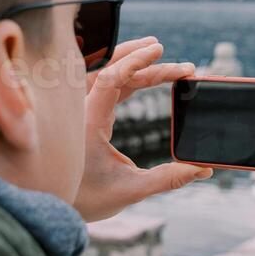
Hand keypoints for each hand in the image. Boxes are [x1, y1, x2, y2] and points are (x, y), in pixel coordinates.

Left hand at [74, 37, 212, 221]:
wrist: (52, 205)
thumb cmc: (85, 199)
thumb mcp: (130, 190)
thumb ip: (168, 179)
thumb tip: (202, 170)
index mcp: (88, 123)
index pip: (109, 79)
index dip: (135, 61)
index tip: (159, 51)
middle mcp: (82, 111)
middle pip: (112, 71)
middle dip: (146, 62)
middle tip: (183, 67)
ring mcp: (81, 111)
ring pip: (105, 74)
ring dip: (132, 62)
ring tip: (159, 54)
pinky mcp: (84, 116)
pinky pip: (104, 86)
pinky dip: (125, 77)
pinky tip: (142, 75)